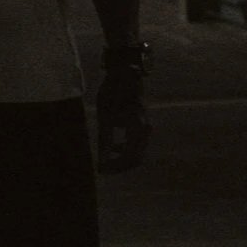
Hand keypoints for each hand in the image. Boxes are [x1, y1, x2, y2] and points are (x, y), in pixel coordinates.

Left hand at [95, 57, 150, 173]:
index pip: (131, 157)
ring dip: (122, 158)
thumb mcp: (105, 118)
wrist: (124, 75)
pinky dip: (125, 149)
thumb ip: (104, 141)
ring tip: (105, 161)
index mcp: (137, 129)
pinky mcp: (141, 124)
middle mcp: (145, 130)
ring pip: (137, 151)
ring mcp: (145, 127)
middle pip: (136, 158)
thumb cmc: (113, 94)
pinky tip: (112, 147)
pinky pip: (136, 143)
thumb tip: (101, 162)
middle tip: (102, 169)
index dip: (116, 167)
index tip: (101, 171)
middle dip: (119, 166)